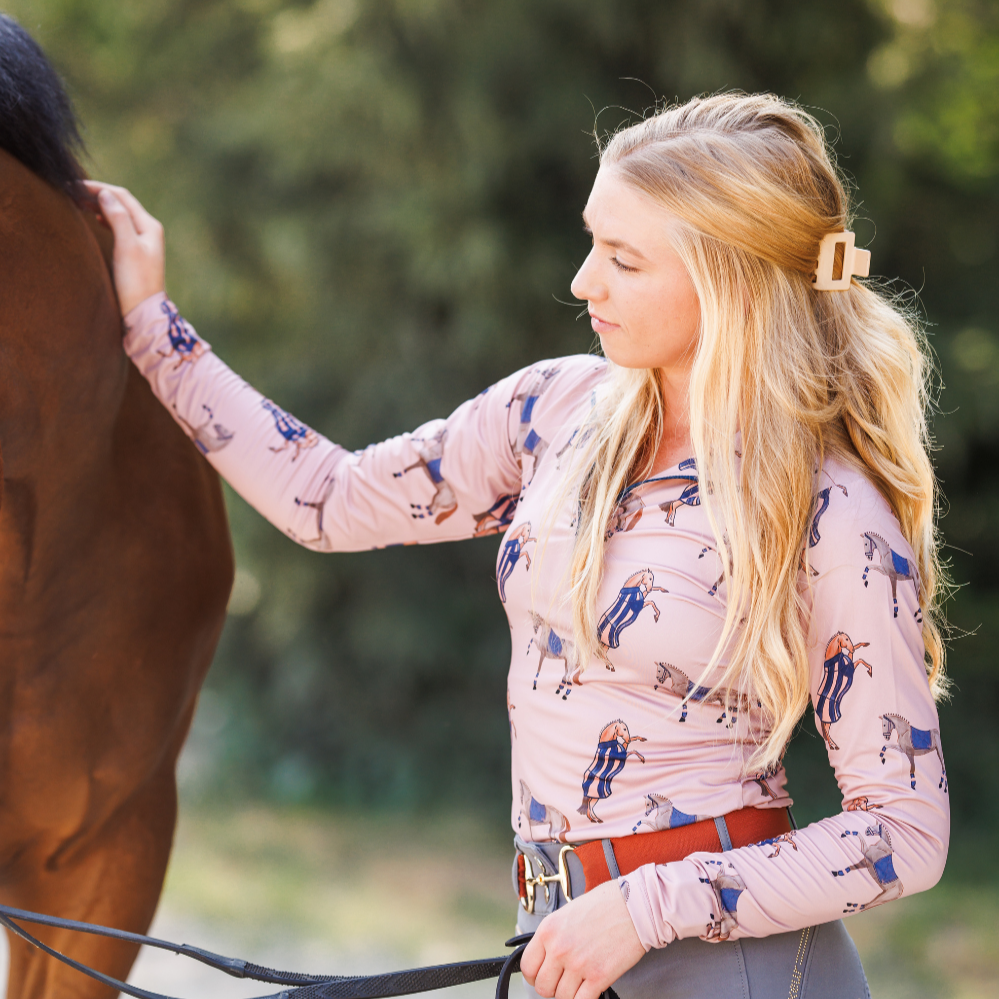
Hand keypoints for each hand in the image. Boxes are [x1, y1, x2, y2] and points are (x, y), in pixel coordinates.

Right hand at [82, 181, 164, 315]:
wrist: (144, 311)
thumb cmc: (136, 281)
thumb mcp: (127, 246)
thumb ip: (118, 218)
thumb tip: (105, 194)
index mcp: (150, 226)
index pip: (122, 197)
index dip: (99, 189)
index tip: (75, 186)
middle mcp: (149, 230)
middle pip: (121, 203)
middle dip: (98, 196)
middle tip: (72, 192)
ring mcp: (143, 241)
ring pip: (119, 215)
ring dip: (100, 206)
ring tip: (79, 202)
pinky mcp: (136, 252)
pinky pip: (120, 227)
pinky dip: (106, 219)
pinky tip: (97, 219)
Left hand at [520, 881, 644, 998]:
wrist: (636, 906)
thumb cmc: (606, 904)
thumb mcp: (569, 912)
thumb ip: (555, 935)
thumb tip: (548, 956)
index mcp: (548, 929)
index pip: (528, 966)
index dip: (535, 975)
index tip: (545, 975)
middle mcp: (558, 948)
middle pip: (543, 987)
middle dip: (553, 987)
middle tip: (566, 980)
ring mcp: (577, 964)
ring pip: (562, 997)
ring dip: (571, 993)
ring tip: (582, 981)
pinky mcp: (598, 977)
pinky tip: (592, 988)